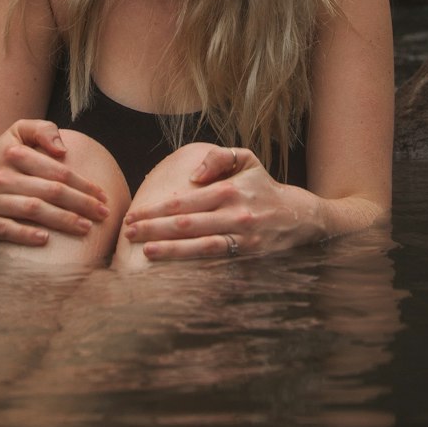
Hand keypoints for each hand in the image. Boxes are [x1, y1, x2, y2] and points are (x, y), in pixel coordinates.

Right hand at [0, 120, 109, 244]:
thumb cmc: (3, 157)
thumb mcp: (19, 132)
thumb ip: (43, 130)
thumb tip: (63, 150)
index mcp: (14, 153)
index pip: (57, 171)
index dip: (83, 184)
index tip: (102, 195)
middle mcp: (1, 176)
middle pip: (49, 191)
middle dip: (80, 204)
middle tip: (102, 214)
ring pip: (32, 210)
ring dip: (62, 220)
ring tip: (85, 227)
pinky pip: (6, 230)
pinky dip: (25, 235)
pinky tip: (46, 239)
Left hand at [122, 146, 309, 261]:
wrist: (299, 216)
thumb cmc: (263, 186)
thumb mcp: (246, 160)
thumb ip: (218, 158)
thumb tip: (193, 175)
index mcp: (229, 189)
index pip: (184, 201)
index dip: (156, 209)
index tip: (134, 215)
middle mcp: (235, 213)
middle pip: (186, 224)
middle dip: (154, 229)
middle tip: (129, 233)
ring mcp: (242, 237)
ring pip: (200, 245)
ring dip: (170, 249)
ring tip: (145, 251)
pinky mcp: (249, 255)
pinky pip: (218, 261)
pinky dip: (195, 264)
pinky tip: (174, 268)